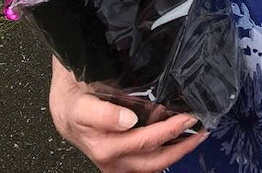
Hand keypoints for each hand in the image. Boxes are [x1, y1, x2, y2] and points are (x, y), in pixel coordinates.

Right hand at [49, 58, 207, 172]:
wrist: (62, 108)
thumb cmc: (71, 96)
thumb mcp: (78, 97)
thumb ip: (101, 111)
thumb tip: (128, 122)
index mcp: (99, 140)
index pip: (134, 137)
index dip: (160, 129)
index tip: (174, 116)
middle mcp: (108, 156)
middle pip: (150, 155)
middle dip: (177, 140)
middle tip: (197, 121)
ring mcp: (115, 163)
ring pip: (152, 165)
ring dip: (178, 150)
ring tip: (199, 133)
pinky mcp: (121, 163)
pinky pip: (148, 164)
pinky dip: (169, 153)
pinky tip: (184, 138)